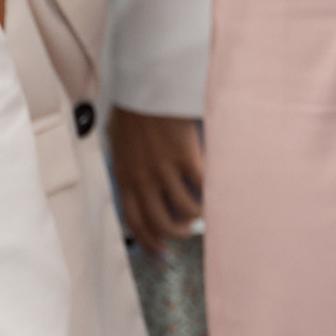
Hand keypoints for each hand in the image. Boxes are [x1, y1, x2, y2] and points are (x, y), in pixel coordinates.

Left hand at [109, 110, 202, 256]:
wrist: (147, 84)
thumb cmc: (134, 107)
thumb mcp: (119, 139)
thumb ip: (126, 161)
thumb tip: (132, 174)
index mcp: (125, 176)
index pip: (135, 220)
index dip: (149, 240)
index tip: (161, 251)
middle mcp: (143, 179)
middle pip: (161, 222)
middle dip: (176, 234)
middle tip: (187, 233)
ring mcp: (165, 170)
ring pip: (186, 209)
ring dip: (196, 217)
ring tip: (204, 213)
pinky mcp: (186, 157)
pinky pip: (202, 186)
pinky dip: (211, 193)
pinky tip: (216, 192)